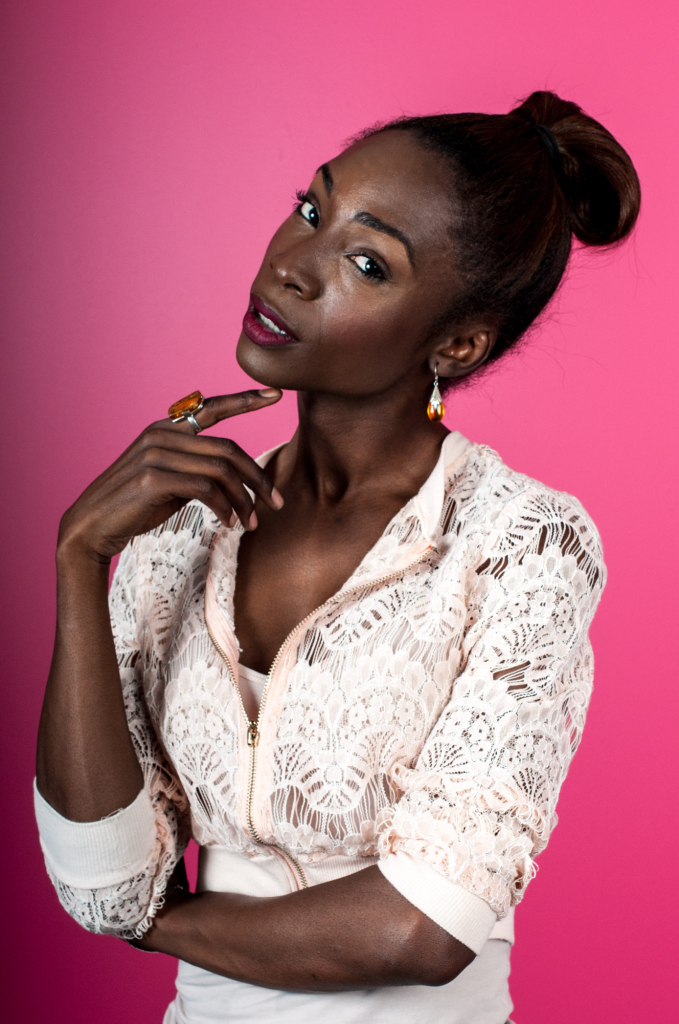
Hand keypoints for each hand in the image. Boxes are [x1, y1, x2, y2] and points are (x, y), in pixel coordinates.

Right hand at [57, 389, 283, 563]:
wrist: (92, 527)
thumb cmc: (134, 506)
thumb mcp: (170, 481)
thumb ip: (196, 469)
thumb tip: (234, 477)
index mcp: (165, 428)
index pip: (212, 407)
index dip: (245, 400)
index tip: (276, 395)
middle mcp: (161, 434)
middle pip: (228, 449)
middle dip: (259, 477)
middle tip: (277, 502)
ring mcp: (155, 454)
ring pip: (221, 471)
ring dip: (244, 500)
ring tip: (251, 523)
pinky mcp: (153, 478)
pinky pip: (206, 489)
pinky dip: (224, 508)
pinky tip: (229, 523)